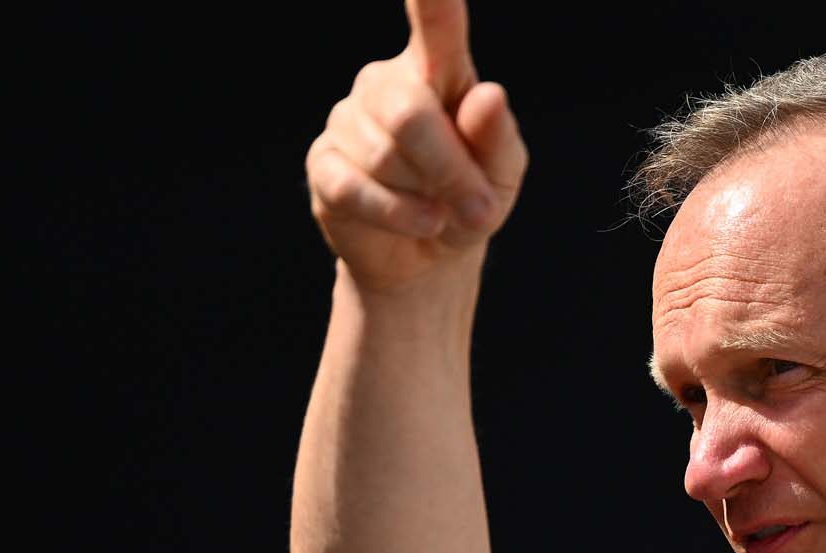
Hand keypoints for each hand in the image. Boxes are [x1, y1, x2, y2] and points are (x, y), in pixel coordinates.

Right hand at [305, 0, 527, 290]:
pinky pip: (356, 187)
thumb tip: (489, 95)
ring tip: (442, 211)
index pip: (434, 21)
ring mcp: (347, 120)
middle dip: (450, 168)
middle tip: (480, 206)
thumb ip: (499, 137)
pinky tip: (422, 221)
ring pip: (385, 156)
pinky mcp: (323, 164)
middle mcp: (385, 84)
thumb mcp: (502, 174)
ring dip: (429, 198)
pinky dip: (399, 214)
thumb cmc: (470, 199)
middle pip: (409, 112)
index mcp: (437, 70)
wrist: (431, 256)